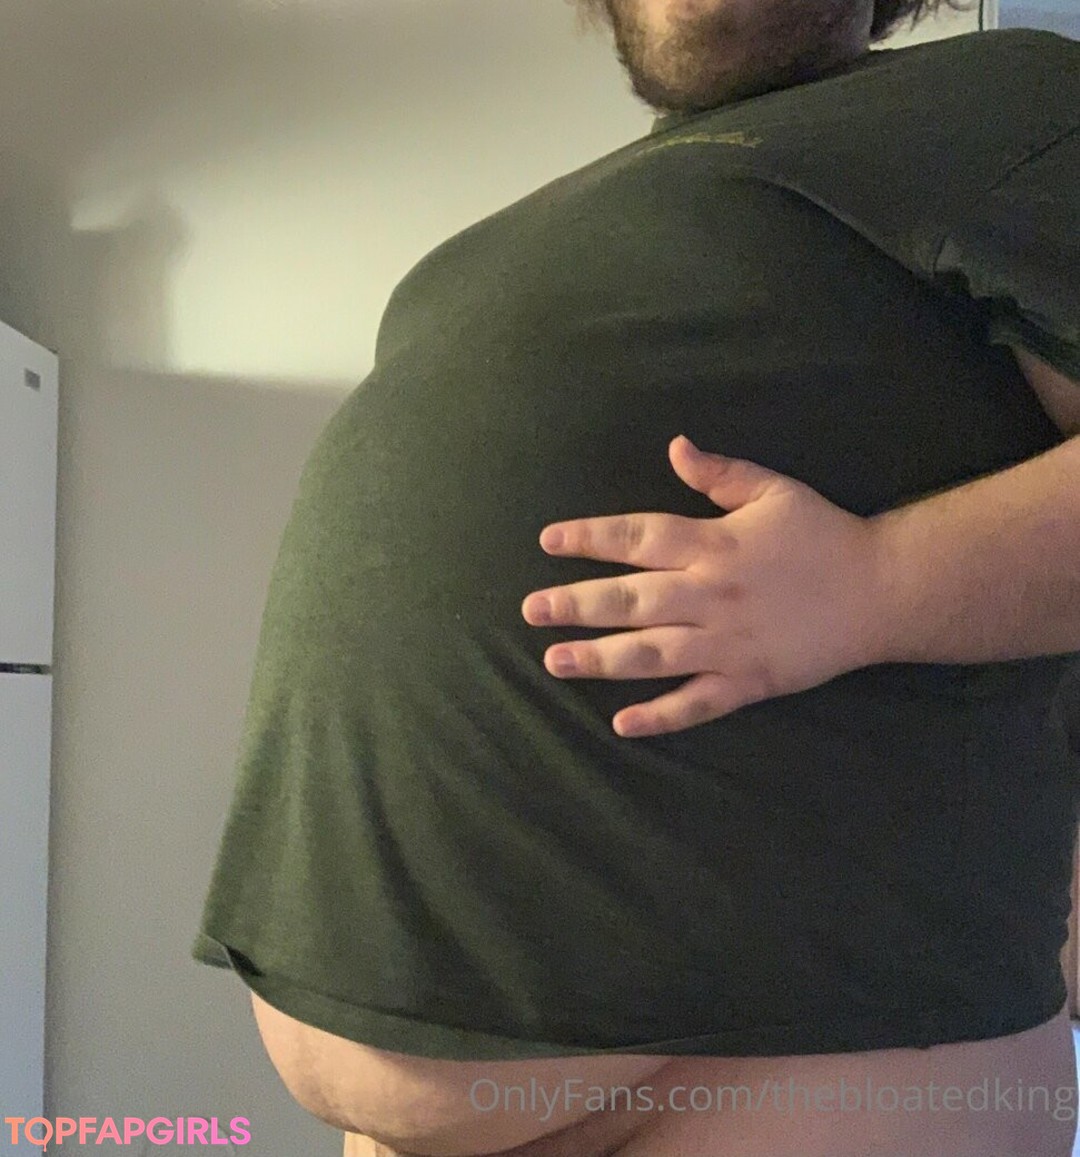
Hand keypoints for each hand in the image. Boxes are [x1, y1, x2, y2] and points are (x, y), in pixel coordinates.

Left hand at [521, 436, 888, 737]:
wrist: (882, 590)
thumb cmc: (824, 535)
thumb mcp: (774, 490)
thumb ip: (720, 474)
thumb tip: (674, 447)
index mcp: (713, 545)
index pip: (637, 538)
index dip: (589, 538)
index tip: (549, 541)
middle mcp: (710, 595)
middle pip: (630, 601)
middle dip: (576, 605)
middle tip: (532, 610)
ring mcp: (727, 644)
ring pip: (651, 655)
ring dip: (599, 659)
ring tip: (555, 661)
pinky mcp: (747, 682)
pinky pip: (697, 704)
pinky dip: (660, 716)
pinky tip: (623, 723)